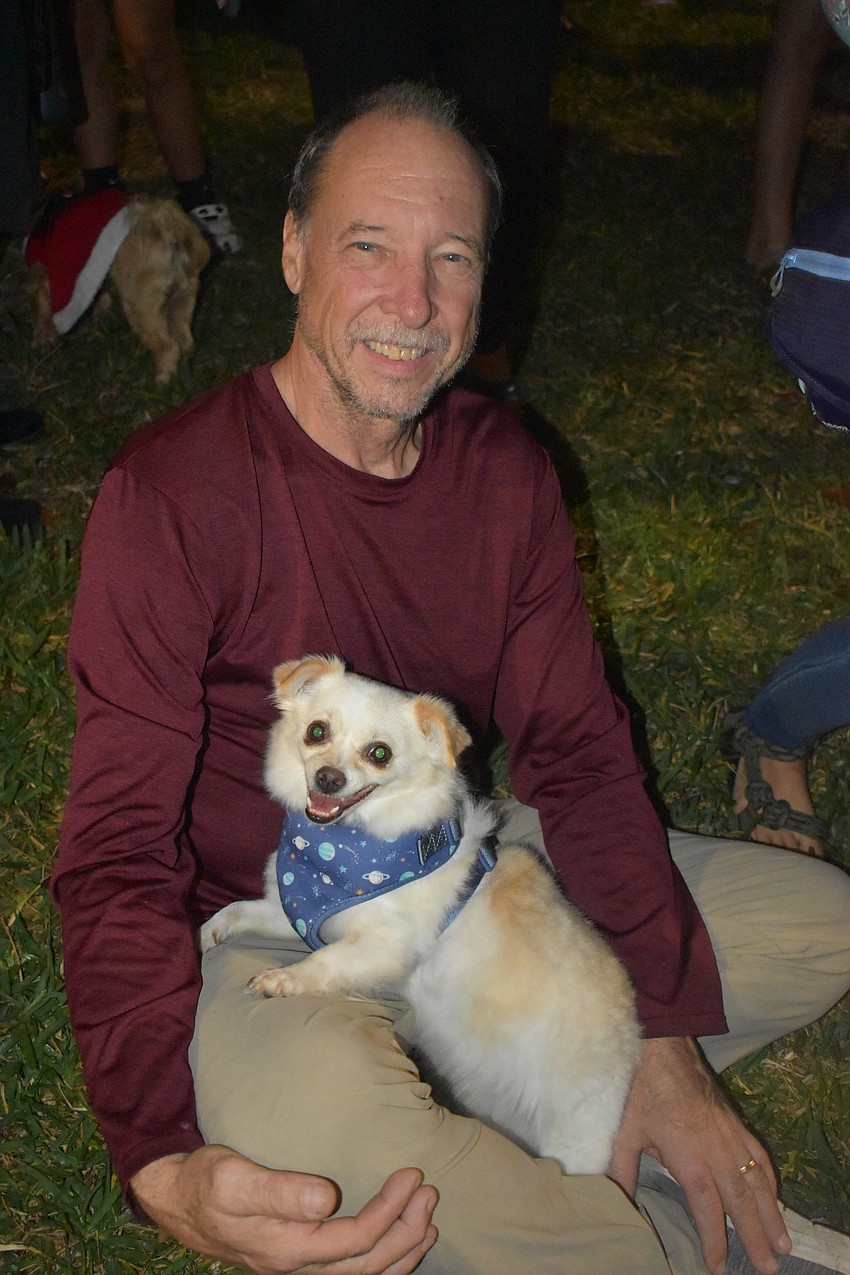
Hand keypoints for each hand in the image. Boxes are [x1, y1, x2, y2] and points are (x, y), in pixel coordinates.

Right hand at [130, 1145, 437, 1273]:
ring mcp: (299, 1267)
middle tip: (429, 1192)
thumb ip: (280, 1190)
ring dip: (401, 1250)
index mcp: (286, 1248)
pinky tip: (400, 1242)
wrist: (177, 1198)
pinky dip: (383, 1261)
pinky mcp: (299, 1258)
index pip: (355, 1239)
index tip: (412, 1174)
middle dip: (405, 1231)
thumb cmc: (206, 1182)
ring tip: (428, 1219)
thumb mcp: (234, 1179)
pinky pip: (351, 1271)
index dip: (390, 1211)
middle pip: (367, 1264)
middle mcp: (297, 1266)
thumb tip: (328, 1198)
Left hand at [608, 1037, 790, 1274]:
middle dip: (755, 1234)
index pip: (706, 1203)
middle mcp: (715, 1144)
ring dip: (771, 1212)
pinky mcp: (734, 1119)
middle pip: (741, 1197)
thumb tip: (616, 1200)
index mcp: (686, 1150)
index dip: (715, 1236)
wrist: (661, 1042)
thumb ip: (621, 1167)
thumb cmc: (639, 1084)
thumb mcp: (623, 1127)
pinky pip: (758, 1154)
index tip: (719, 1265)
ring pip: (756, 1178)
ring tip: (782, 1242)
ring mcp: (729, 1131)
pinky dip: (769, 1179)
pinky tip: (773, 1196)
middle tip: (770, 1267)